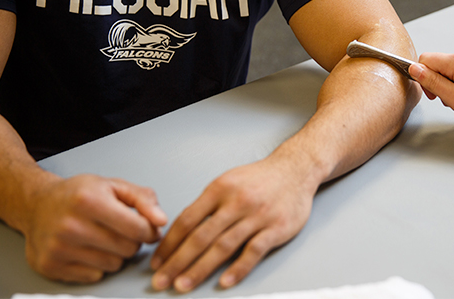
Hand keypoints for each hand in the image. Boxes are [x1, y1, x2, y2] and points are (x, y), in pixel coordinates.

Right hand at [22, 174, 166, 282]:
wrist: (36, 204)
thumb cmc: (78, 194)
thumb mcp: (114, 186)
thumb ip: (144, 199)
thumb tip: (161, 220)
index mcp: (88, 200)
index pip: (138, 229)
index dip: (149, 230)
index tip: (146, 227)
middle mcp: (70, 225)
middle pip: (128, 249)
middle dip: (132, 241)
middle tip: (119, 230)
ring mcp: (59, 248)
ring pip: (114, 265)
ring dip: (116, 254)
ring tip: (103, 238)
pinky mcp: (51, 266)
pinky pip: (95, 276)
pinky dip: (98, 265)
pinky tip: (88, 249)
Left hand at [150, 157, 315, 292]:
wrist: (296, 170)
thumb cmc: (259, 178)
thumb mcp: (228, 181)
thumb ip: (208, 204)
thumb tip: (181, 231)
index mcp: (220, 189)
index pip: (187, 220)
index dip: (169, 243)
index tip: (157, 261)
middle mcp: (237, 201)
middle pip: (201, 236)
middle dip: (177, 261)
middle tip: (162, 279)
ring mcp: (257, 216)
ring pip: (224, 246)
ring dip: (201, 269)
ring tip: (184, 284)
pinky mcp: (276, 228)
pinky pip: (253, 251)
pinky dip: (238, 268)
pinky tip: (225, 282)